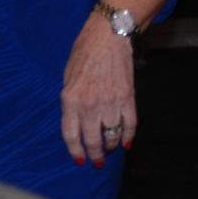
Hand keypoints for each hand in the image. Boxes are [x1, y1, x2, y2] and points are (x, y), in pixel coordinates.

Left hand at [60, 16, 135, 167]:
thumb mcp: (67, 76)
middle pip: (92, 141)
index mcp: (70, 100)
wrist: (108, 36)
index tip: (79, 159)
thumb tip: (75, 121)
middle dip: (95, 155)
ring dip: (111, 147)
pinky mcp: (128, 98)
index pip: (71, 135)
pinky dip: (128, 137)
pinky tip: (126, 143)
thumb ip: (71, 100)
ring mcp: (110, 103)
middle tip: (97, 161)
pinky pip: (129, 125)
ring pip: (112, 136)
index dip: (76, 151)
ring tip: (109, 149)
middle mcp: (89, 105)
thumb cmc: (83, 53)